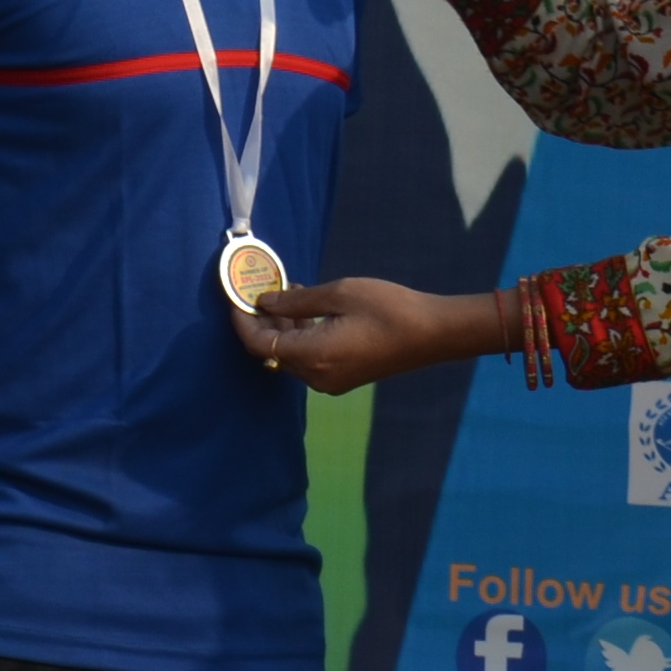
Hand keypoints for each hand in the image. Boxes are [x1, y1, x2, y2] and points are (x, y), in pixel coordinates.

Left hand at [233, 276, 514, 395]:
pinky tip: (310, 310)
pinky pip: (311, 359)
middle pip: (273, 351)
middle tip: (262, 289)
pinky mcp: (345, 377)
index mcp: (313, 357)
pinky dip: (303, 336)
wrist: (435, 333)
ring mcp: (332, 381)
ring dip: (284, 327)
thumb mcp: (339, 294)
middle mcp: (317, 377)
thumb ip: (296, 302)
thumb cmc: (389, 308)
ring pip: (292, 355)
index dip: (242, 322)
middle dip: (263, 322)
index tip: (235, 298)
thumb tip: (264, 302)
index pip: (259, 344)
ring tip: (289, 292)